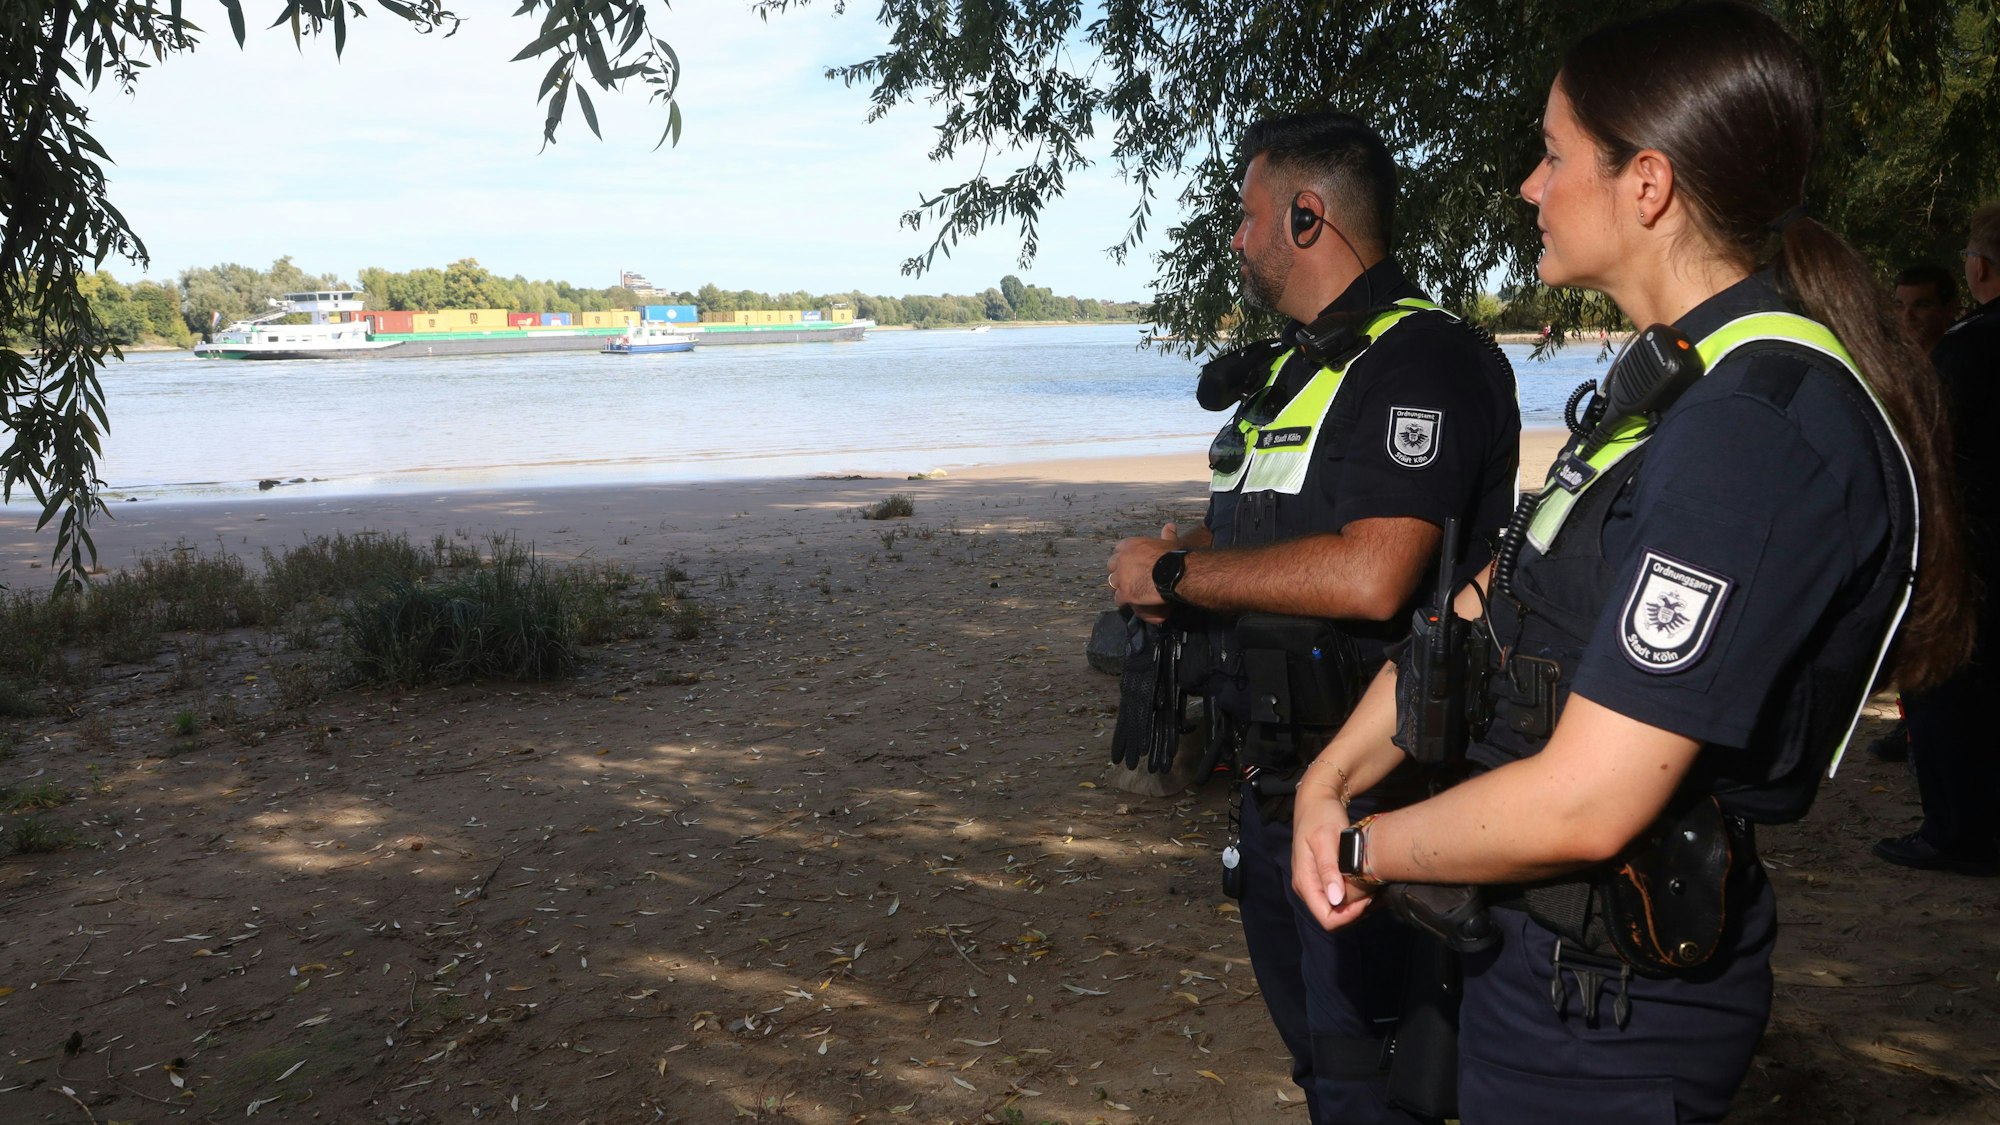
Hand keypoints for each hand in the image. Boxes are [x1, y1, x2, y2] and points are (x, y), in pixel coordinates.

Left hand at [1106, 522, 1192, 623]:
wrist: (1175, 574)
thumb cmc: (1174, 557)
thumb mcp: (1170, 543)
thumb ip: (1166, 535)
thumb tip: (1170, 526)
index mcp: (1131, 545)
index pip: (1119, 549)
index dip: (1124, 557)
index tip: (1130, 562)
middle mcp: (1122, 559)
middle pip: (1111, 566)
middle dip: (1118, 571)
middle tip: (1126, 578)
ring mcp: (1122, 577)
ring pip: (1112, 583)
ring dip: (1119, 587)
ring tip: (1126, 592)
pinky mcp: (1125, 593)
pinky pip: (1118, 598)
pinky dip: (1123, 601)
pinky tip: (1129, 602)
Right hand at [1291, 763, 1374, 930]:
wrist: (1316, 801)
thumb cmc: (1321, 816)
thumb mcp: (1326, 839)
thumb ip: (1329, 869)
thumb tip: (1336, 899)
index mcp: (1305, 881)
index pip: (1326, 918)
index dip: (1349, 916)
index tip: (1368, 897)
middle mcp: (1306, 887)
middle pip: (1332, 917)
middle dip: (1355, 911)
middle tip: (1374, 891)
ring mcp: (1313, 884)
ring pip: (1336, 909)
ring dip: (1356, 904)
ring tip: (1373, 886)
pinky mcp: (1322, 879)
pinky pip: (1338, 898)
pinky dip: (1354, 896)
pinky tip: (1367, 883)